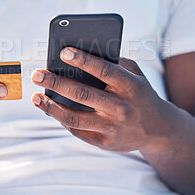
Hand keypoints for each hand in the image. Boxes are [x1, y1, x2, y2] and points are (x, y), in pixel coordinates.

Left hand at [31, 47, 167, 152]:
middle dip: (56, 82)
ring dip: (51, 107)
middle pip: (82, 94)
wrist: (158, 130)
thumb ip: (115, 63)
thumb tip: (82, 54)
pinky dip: (62, 119)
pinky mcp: (105, 142)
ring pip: (74, 117)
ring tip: (35, 97)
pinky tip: (51, 109)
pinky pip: (78, 131)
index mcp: (131, 86)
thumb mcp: (136, 75)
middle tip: (36, 73)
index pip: (104, 70)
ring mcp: (113, 127)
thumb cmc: (140, 94)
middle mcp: (121, 107)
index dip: (83, 60)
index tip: (63, 51)